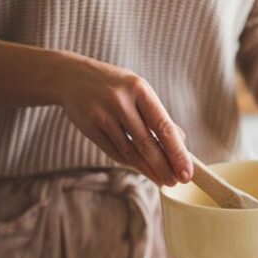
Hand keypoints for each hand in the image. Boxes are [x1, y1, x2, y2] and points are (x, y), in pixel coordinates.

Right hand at [59, 57, 192, 185]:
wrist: (70, 75)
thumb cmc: (113, 85)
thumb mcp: (137, 90)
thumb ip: (156, 114)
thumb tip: (181, 140)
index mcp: (139, 89)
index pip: (163, 126)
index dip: (177, 152)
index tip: (187, 171)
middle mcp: (121, 101)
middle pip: (147, 143)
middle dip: (164, 167)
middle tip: (175, 182)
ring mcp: (103, 114)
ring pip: (130, 151)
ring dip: (148, 169)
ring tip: (161, 180)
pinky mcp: (89, 127)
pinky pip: (114, 151)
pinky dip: (130, 162)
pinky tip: (141, 168)